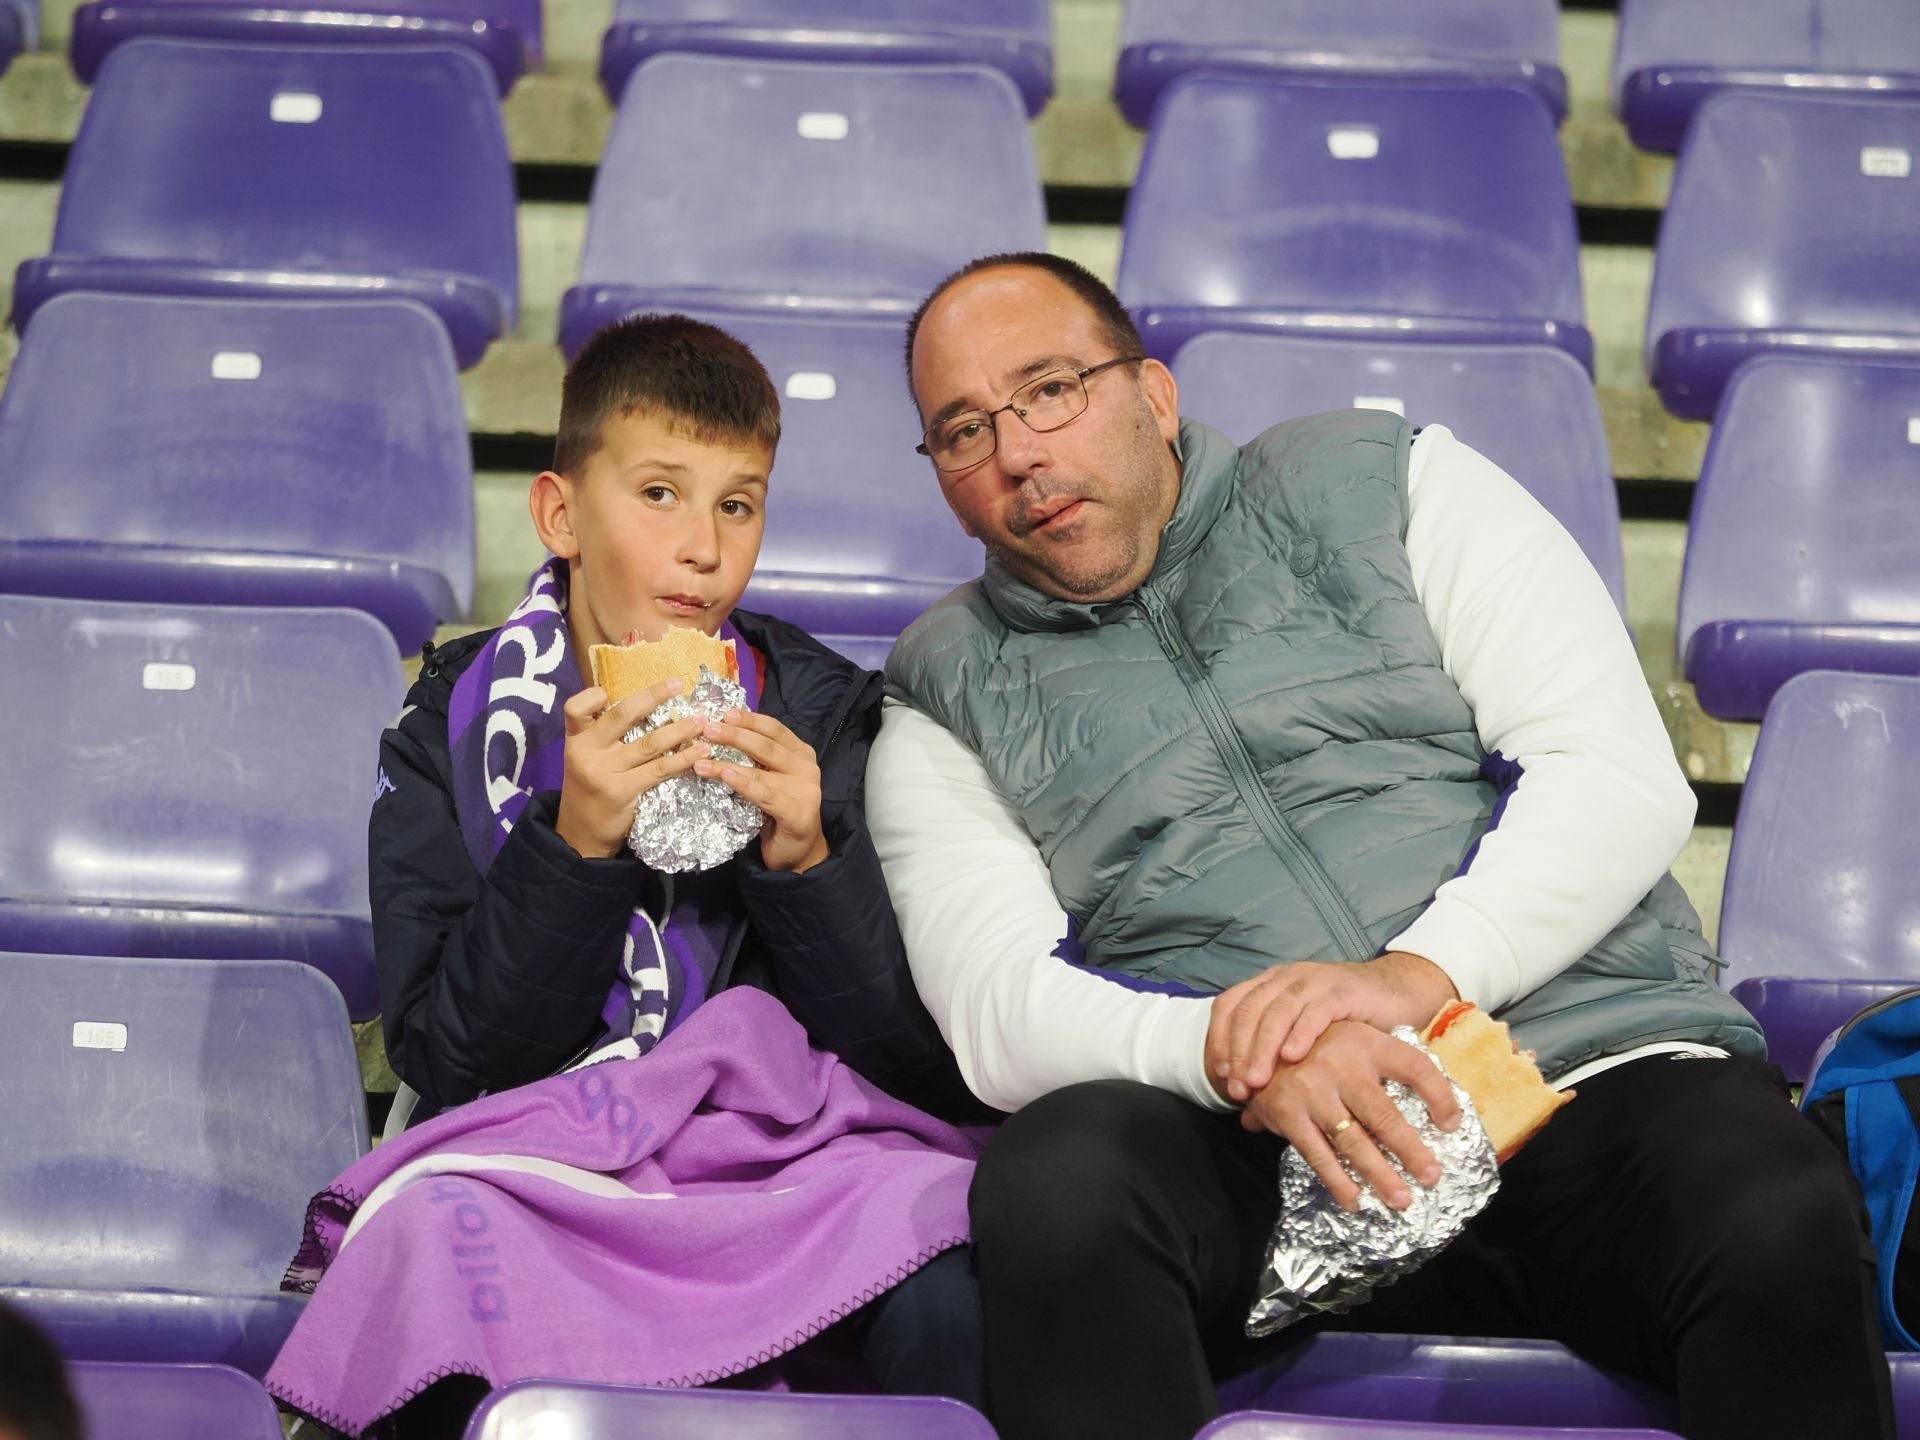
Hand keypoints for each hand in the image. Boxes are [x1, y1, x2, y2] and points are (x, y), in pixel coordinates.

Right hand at [554, 679, 706, 857]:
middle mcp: (586, 752)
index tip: (615, 691)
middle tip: (678, 685)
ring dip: (680, 729)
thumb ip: (602, 736)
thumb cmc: (589, 790)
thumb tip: (643, 705)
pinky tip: (701, 752)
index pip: (576, 707)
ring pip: (649, 742)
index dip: (594, 695)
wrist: (580, 836)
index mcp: (575, 740)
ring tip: (702, 721)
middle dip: (653, 696)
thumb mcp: (584, 759)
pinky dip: (683, 759)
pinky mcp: (622, 791)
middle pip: (622, 715)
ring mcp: (604, 772)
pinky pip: (659, 770)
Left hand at [693, 709, 828, 872]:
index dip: (749, 719)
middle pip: (766, 746)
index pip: (774, 729)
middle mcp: (806, 767)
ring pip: (760, 771)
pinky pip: (765, 795)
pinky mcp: (797, 812)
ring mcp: (805, 789)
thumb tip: (720, 731)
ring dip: (727, 763)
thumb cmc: (778, 809)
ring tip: (701, 760)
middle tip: (706, 729)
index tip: (723, 713)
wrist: (797, 850)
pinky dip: (744, 784)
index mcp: (800, 752)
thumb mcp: (771, 777)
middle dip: (734, 735)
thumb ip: (757, 758)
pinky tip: (725, 775)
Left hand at [1207, 952, 1457, 1102]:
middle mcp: (1286, 979)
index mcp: (1270, 985)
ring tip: (1257, 1081)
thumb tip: (1247, 1120)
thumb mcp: (1304, 1046)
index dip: (1218, 1040)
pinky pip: (1315, 1010)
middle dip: (1237, 1052)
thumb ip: (1274, 1078)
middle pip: (1248, 1010)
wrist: (1395, 993)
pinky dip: (1300, 1033)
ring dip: (1263, 1047)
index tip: (1220, 1078)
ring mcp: (1314, 981)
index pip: (1229, 1006)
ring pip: (1276, 1010)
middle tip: (1237, 1090)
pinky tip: (1292, 1057)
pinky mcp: (1342, 990)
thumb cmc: (1345, 1026)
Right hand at [1237, 1020, 1462, 1211]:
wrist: (1255, 1043)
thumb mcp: (1354, 1040)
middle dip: (1411, 1151)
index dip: (1440, 1096)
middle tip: (1431, 1177)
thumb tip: (1441, 1105)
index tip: (1453, 1125)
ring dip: (1379, 1174)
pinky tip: (1356, 1200)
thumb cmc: (1318, 1048)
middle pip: (1384, 1113)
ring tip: (1400, 1199)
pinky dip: (1338, 1181)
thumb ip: (1387, 1065)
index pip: (1414, 1067)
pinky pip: (1318, 1154)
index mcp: (1365, 1041)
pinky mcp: (1287, 1113)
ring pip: (1353, 1140)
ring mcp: (1312, 1089)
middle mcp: (1340, 1063)